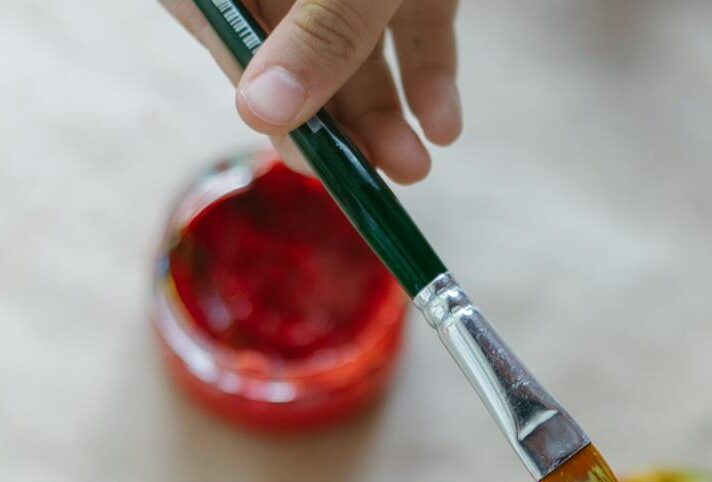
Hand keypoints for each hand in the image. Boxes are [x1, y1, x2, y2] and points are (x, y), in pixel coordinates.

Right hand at [161, 0, 460, 183]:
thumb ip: (318, 32)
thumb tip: (264, 112)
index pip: (228, 39)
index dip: (269, 107)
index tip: (309, 160)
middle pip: (299, 62)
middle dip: (341, 127)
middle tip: (371, 177)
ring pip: (359, 57)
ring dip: (387, 119)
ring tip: (415, 165)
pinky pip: (412, 36)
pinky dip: (429, 81)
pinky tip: (442, 125)